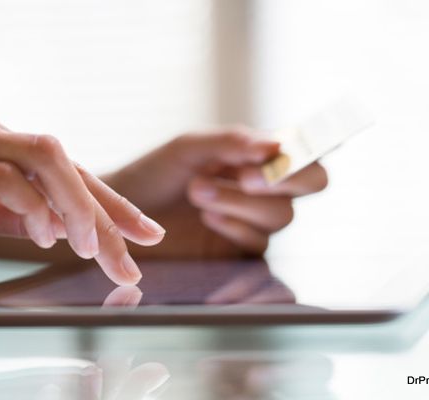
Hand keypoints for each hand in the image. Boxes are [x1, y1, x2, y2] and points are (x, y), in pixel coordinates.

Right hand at [0, 107, 164, 283]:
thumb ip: (16, 214)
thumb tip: (65, 228)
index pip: (66, 167)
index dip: (110, 201)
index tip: (144, 232)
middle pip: (66, 162)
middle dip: (109, 209)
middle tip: (137, 251)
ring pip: (46, 158)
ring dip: (79, 207)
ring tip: (94, 249)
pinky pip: (4, 178)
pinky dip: (34, 208)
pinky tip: (46, 236)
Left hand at [104, 128, 326, 257]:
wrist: (120, 215)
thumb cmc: (155, 174)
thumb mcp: (189, 148)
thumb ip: (231, 142)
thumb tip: (275, 145)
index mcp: (255, 156)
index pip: (304, 154)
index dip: (300, 158)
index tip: (269, 157)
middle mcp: (262, 187)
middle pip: (308, 186)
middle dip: (280, 181)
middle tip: (243, 177)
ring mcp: (252, 220)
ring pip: (281, 215)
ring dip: (243, 202)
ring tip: (198, 192)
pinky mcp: (238, 251)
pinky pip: (258, 243)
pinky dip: (236, 228)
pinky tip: (207, 218)